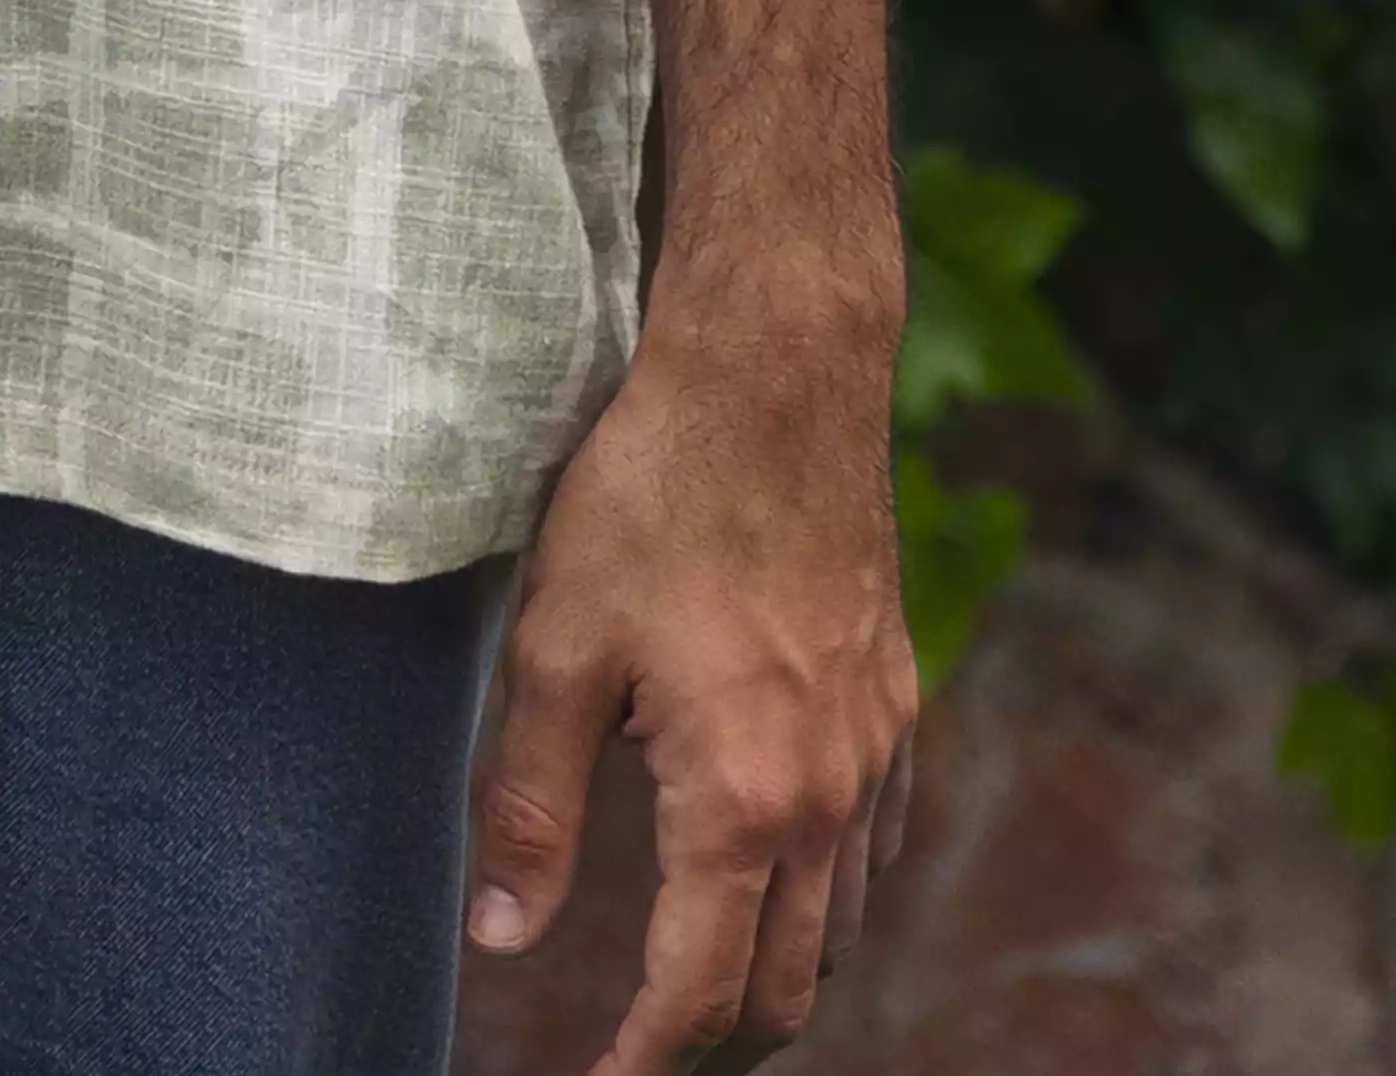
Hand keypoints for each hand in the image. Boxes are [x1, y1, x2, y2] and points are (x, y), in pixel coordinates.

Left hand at [470, 295, 922, 1067]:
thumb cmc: (648, 501)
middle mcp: (831, 799)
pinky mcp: (894, 705)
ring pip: (841, 924)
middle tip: (641, 1057)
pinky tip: (768, 878)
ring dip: (775, 977)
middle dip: (716, 1044)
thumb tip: (501, 939)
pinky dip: (825, 893)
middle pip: (790, 985)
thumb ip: (525, 804)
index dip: (644, 1057)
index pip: (700, 989)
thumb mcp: (554, 650)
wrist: (774, 386)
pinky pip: (875, 845)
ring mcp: (876, 752)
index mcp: (742, 801)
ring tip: (697, 996)